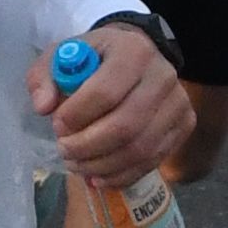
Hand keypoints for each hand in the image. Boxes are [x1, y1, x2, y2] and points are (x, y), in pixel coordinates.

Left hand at [34, 21, 190, 188]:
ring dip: (101, 166)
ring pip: (139, 150)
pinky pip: (151, 162)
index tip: (56, 126)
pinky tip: (96, 176)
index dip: (76, 116)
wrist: (138, 58)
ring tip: (76, 164)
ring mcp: (178, 103)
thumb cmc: (97, 58)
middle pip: (124, 127)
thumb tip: (43, 107)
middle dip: (87, 147)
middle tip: (64, 150)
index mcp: (133, 50)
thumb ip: (45, 77)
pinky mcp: (184, 125)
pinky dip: (120, 176)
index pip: (104, 92)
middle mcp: (163, 76)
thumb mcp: (64, 55)